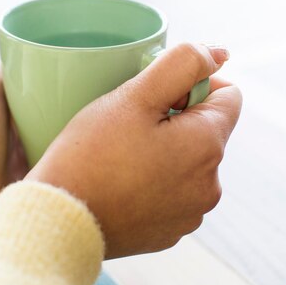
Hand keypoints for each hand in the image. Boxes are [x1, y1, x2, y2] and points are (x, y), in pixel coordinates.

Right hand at [26, 43, 241, 258]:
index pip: (228, 95)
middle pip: (207, 129)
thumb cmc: (90, 156)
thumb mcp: (134, 97)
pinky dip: (156, 181)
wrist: (57, 222)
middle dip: (177, 118)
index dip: (193, 84)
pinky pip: (174, 192)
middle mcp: (210, 185)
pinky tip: (122, 182)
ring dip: (168, 150)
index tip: (157, 95)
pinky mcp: (171, 232)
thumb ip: (182, 64)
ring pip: (190, 161)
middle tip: (130, 124)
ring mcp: (191, 214)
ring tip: (122, 155)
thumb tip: (219, 52)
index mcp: (208, 146)